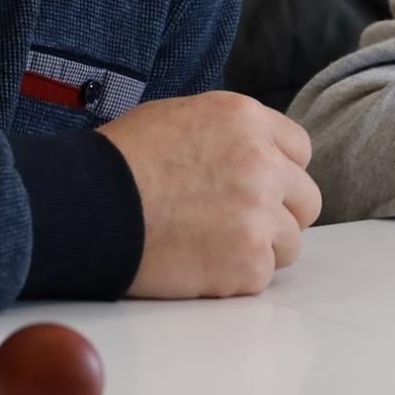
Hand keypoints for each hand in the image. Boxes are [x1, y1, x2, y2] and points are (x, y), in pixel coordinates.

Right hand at [95, 91, 321, 297]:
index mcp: (247, 120)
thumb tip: (251, 150)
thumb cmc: (120, 161)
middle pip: (306, 199)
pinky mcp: (246, 262)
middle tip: (241, 223)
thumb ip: (229, 133)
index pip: (300, 150)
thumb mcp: (180, 116)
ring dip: (259, 248)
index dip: (279, 170)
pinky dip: (233, 278)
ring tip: (212, 245)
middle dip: (280, 213)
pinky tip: (197, 263)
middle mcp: (263, 163)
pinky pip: (260, 276)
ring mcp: (259, 215)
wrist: (87, 207)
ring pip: (289, 242)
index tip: (258, 186)